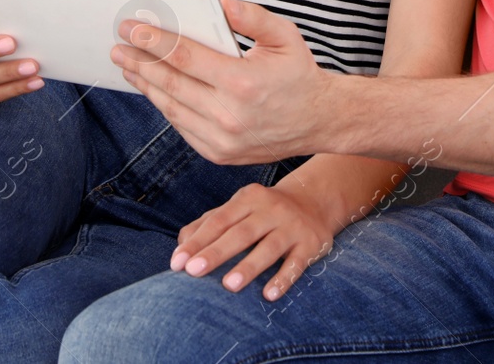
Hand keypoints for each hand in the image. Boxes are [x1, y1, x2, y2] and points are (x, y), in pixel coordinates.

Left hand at [113, 0, 333, 163]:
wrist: (319, 121)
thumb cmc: (299, 74)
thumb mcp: (285, 36)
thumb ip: (253, 17)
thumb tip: (222, 3)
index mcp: (243, 82)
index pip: (185, 57)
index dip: (154, 42)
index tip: (132, 29)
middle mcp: (229, 115)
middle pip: (170, 84)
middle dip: (139, 62)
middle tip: (118, 47)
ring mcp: (221, 140)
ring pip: (171, 108)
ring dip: (146, 85)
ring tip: (129, 67)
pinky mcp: (218, 153)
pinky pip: (181, 126)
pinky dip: (165, 106)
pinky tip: (154, 90)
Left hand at [171, 181, 334, 299]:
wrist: (316, 202)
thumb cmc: (265, 211)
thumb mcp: (239, 208)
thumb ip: (209, 223)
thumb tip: (181, 245)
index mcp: (248, 199)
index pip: (219, 221)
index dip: (198, 241)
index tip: (177, 263)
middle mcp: (271, 210)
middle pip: (241, 233)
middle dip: (216, 252)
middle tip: (193, 271)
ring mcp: (293, 226)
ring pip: (269, 247)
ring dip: (249, 266)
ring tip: (229, 285)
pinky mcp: (312, 244)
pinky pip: (297, 263)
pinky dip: (284, 279)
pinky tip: (269, 294)